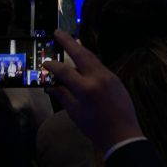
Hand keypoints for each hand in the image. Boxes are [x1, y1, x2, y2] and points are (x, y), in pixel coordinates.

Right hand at [44, 30, 142, 152]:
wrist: (122, 133)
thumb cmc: (95, 126)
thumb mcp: (75, 112)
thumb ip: (63, 95)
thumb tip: (49, 85)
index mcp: (86, 88)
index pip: (65, 71)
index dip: (53, 65)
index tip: (45, 61)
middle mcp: (98, 77)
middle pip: (81, 54)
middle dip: (68, 42)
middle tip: (58, 32)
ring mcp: (108, 75)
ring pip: (92, 57)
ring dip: (80, 48)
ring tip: (69, 40)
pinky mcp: (115, 77)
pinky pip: (99, 64)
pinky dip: (89, 59)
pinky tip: (83, 57)